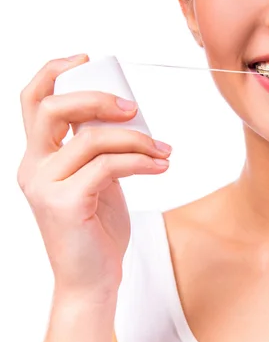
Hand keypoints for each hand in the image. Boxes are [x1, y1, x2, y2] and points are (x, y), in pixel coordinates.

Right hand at [18, 54, 171, 299]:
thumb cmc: (98, 231)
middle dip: (97, 99)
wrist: (93, 281)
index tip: (86, 60)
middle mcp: (32, 168)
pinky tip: (162, 165)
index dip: (53, 72)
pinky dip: (141, 161)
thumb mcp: (98, 182)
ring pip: (90, 138)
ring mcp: (44, 186)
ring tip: (164, 150)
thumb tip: (127, 116)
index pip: (32, 102)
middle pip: (51, 108)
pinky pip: (109, 166)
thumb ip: (100, 151)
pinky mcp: (65, 204)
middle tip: (133, 108)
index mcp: (38, 158)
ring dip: (136, 139)